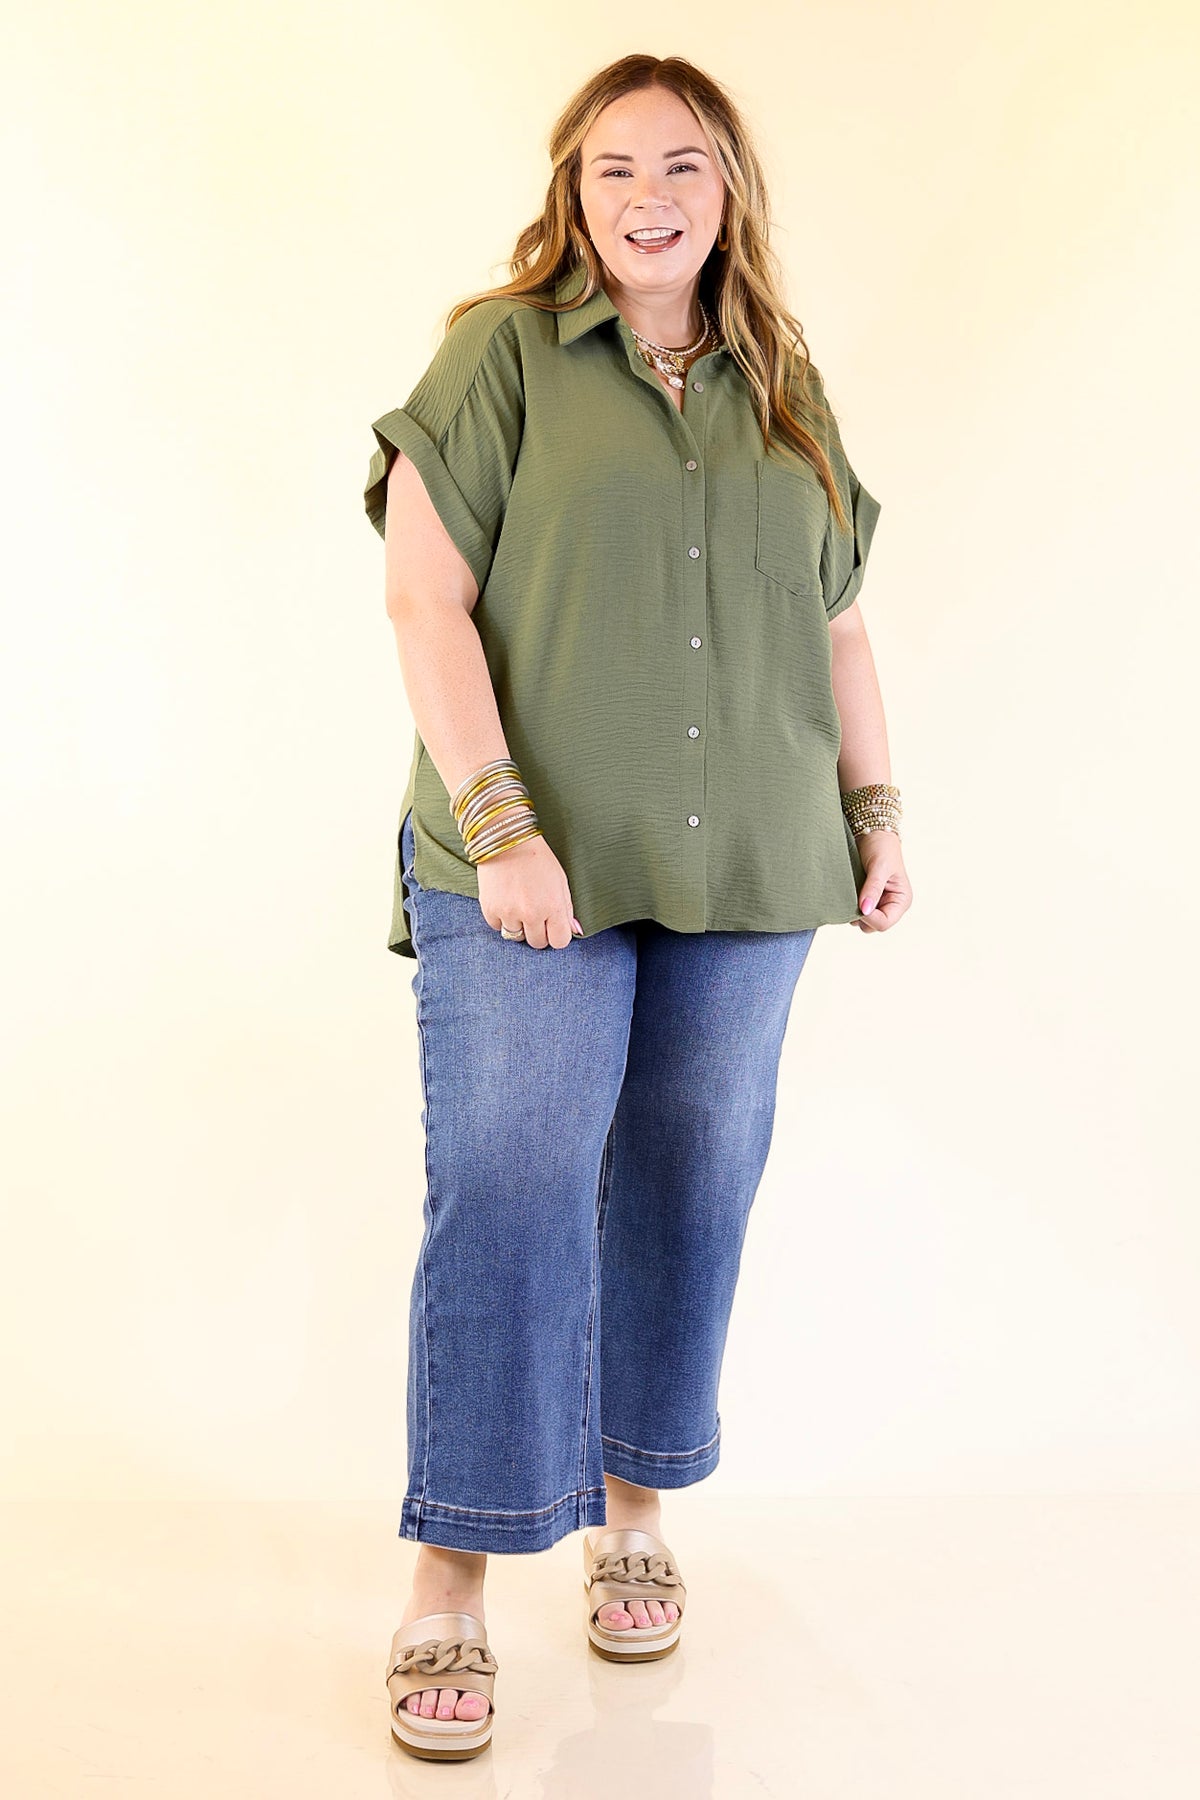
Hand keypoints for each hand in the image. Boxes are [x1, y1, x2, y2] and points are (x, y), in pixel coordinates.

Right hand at [476, 831, 582, 949]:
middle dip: (538, 932)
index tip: (552, 927)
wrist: (507, 839)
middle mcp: (531, 914)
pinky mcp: (490, 909)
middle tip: (534, 914)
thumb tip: (574, 931)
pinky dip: (500, 918)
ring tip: (518, 905)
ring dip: (518, 925)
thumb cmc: (537, 858)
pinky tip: (504, 901)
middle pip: (537, 943)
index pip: (559, 942)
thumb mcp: (560, 881)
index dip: (556, 935)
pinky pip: (497, 927)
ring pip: (515, 937)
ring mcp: (509, 913)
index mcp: (553, 906)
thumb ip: (566, 909)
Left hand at [852, 830, 911, 932]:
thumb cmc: (882, 847)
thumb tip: (865, 910)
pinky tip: (847, 891)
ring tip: (850, 891)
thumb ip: (873, 889)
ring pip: (861, 922)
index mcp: (901, 901)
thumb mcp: (879, 867)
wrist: (872, 833)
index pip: (884, 923)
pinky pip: (854, 911)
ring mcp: (877, 904)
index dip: (869, 918)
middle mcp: (890, 906)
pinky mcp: (865, 899)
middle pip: (872, 927)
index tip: (857, 903)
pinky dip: (848, 905)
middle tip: (851, 897)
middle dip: (860, 916)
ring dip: (852, 910)